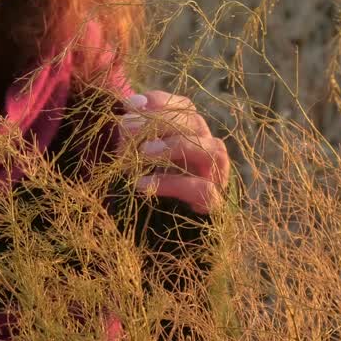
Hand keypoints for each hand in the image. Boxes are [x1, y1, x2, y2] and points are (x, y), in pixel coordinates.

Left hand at [121, 91, 230, 213]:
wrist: (153, 239)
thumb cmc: (140, 192)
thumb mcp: (131, 160)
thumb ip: (130, 139)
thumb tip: (125, 114)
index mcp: (190, 137)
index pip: (184, 108)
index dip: (159, 101)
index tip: (129, 105)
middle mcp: (207, 152)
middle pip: (195, 123)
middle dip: (159, 121)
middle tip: (126, 128)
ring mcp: (215, 178)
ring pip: (210, 149)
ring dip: (175, 146)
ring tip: (142, 153)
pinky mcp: (213, 206)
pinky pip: (202, 189)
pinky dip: (170, 183)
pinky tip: (140, 185)